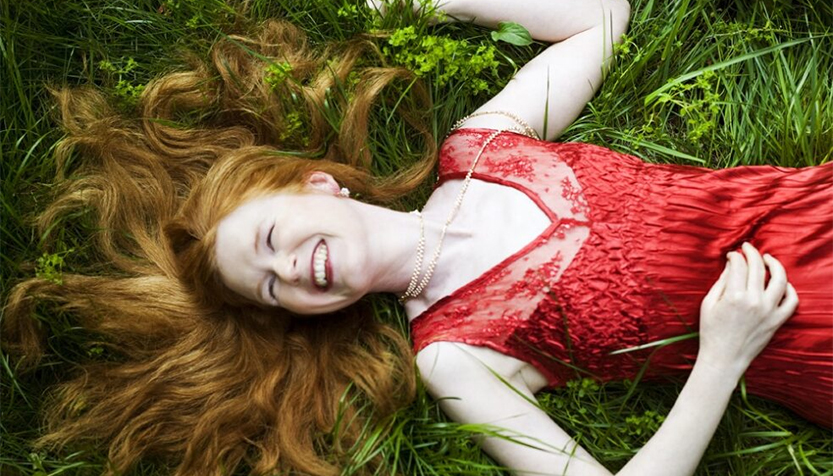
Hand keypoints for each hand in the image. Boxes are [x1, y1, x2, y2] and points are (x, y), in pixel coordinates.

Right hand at [697, 242, 797, 375]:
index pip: (739, 265)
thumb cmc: (711, 332)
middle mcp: (754, 301)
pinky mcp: (777, 320)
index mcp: (734, 296)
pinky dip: (790, 289)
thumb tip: (730, 265)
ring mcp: (769, 311)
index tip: (731, 255)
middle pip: (758, 267)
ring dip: (774, 264)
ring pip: (780, 279)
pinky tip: (782, 282)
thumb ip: (721, 282)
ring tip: (767, 259)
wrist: (724, 358)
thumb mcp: (708, 304)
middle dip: (752, 253)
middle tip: (747, 247)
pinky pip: (792, 300)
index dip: (734, 256)